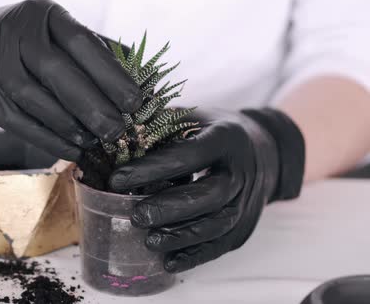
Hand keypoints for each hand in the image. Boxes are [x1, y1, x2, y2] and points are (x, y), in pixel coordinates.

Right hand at [0, 0, 141, 160]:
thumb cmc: (24, 41)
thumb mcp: (55, 32)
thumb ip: (95, 50)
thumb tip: (143, 77)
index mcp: (44, 15)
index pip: (82, 43)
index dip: (111, 75)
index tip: (135, 101)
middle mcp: (18, 36)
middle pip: (58, 72)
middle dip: (93, 105)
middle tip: (118, 129)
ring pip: (36, 100)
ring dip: (71, 125)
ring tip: (97, 141)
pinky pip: (20, 122)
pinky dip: (48, 139)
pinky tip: (71, 148)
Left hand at [108, 108, 304, 272]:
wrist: (263, 150)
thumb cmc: (214, 132)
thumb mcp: (192, 118)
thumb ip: (160, 127)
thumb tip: (117, 138)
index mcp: (225, 138)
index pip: (187, 156)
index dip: (151, 169)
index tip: (117, 179)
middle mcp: (241, 171)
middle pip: (209, 195)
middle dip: (170, 208)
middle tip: (136, 216)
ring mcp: (247, 201)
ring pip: (216, 225)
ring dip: (181, 237)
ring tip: (149, 240)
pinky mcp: (245, 226)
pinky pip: (220, 245)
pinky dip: (195, 256)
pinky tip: (169, 262)